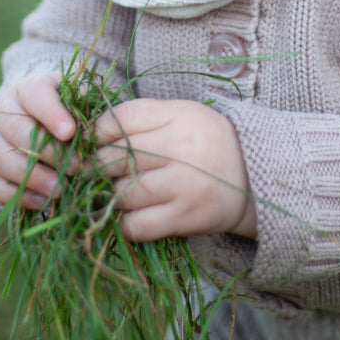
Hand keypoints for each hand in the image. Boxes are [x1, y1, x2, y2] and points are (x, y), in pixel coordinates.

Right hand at [0, 71, 75, 211]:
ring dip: (32, 176)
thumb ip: (84, 109)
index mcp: (27, 89)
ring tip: (60, 188)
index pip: (35, 94)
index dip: (51, 113)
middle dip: (47, 152)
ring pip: (0, 157)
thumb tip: (95, 128)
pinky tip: (43, 200)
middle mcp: (2, 111)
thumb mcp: (77, 102)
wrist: (40, 125)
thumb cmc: (67, 112)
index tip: (70, 132)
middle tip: (75, 167)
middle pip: (16, 129)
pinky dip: (17, 195)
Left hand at [92, 98, 256, 242]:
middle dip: (94, 165)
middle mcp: (180, 149)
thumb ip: (142, 117)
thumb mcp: (181, 114)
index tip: (89, 141)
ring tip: (108, 191)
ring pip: (124, 192)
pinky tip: (127, 215)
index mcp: (177, 117)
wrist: (253, 175)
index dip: (97, 130)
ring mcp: (183, 186)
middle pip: (118, 156)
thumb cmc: (206, 140)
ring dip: (108, 194)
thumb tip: (94, 131)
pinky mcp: (185, 217)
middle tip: (86, 170)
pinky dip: (125, 223)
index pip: (123, 118)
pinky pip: (139, 225)